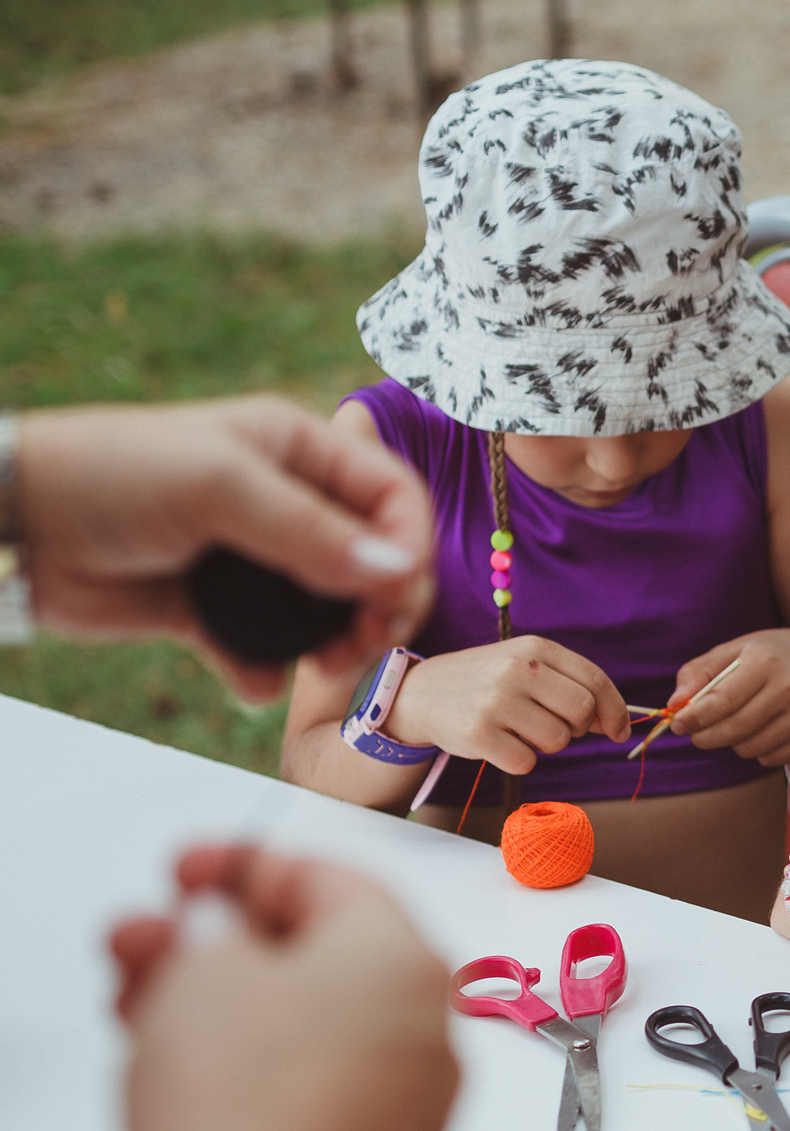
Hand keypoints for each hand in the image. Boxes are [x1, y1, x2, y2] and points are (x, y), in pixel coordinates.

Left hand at [18, 398, 433, 700]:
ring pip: (326, 612)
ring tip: (315, 667)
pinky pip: (263, 647)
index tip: (398, 595)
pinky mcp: (211, 609)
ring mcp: (251, 559)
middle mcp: (286, 503)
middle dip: (381, 605)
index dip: (410, 545)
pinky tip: (250, 679)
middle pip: (372, 561)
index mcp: (298, 451)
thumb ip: (313, 533)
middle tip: (366, 643)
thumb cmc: (113, 475)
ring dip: (333, 645)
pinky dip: (264, 669)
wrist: (12, 524)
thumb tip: (399, 572)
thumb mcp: (221, 488)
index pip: (393, 496)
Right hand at [97, 847, 457, 1130]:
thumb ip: (218, 927)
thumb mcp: (204, 966)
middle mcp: (434, 1027)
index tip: (187, 870)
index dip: (248, 867)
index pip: (336, 882)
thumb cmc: (233, 1093)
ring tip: (139, 1003)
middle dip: (221, 944)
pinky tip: (185, 1065)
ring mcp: (414, 1102)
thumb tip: (225, 930)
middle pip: (322, 958)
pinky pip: (318, 1087)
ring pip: (313, 1026)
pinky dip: (259, 1065)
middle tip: (146, 941)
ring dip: (226, 1004)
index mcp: (412, 959)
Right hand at [384, 636, 630, 772]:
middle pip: (582, 712)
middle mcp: (517, 670)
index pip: (595, 680)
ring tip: (519, 730)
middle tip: (554, 726)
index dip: (615, 711)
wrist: (422, 693)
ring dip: (545, 745)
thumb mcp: (526, 665)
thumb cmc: (488, 683)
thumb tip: (615, 723)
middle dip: (578, 728)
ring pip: (557, 741)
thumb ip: (570, 685)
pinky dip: (520, 760)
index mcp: (535, 648)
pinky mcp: (478, 733)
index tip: (619, 731)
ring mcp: (496, 701)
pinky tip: (500, 742)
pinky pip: (527, 762)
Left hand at [671, 628, 789, 765]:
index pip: (722, 701)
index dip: (694, 718)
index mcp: (766, 661)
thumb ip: (698, 673)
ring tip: (739, 722)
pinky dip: (758, 750)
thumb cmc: (769, 655)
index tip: (678, 724)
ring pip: (750, 749)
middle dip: (706, 736)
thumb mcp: (734, 650)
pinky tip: (764, 729)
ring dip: (734, 742)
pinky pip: (771, 759)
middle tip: (698, 733)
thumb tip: (674, 704)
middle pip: (734, 730)